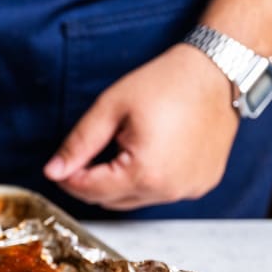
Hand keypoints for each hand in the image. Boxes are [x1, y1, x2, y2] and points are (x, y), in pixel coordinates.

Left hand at [44, 44, 238, 209]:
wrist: (219, 71)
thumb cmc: (167, 83)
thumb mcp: (111, 108)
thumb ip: (79, 144)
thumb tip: (53, 171)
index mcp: (144, 173)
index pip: (90, 191)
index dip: (69, 179)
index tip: (58, 167)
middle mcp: (169, 190)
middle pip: (110, 200)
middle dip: (92, 182)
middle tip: (89, 154)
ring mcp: (189, 190)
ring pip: (134, 200)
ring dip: (119, 183)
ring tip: (123, 147)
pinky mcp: (201, 185)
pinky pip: (160, 192)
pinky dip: (146, 180)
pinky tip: (149, 153)